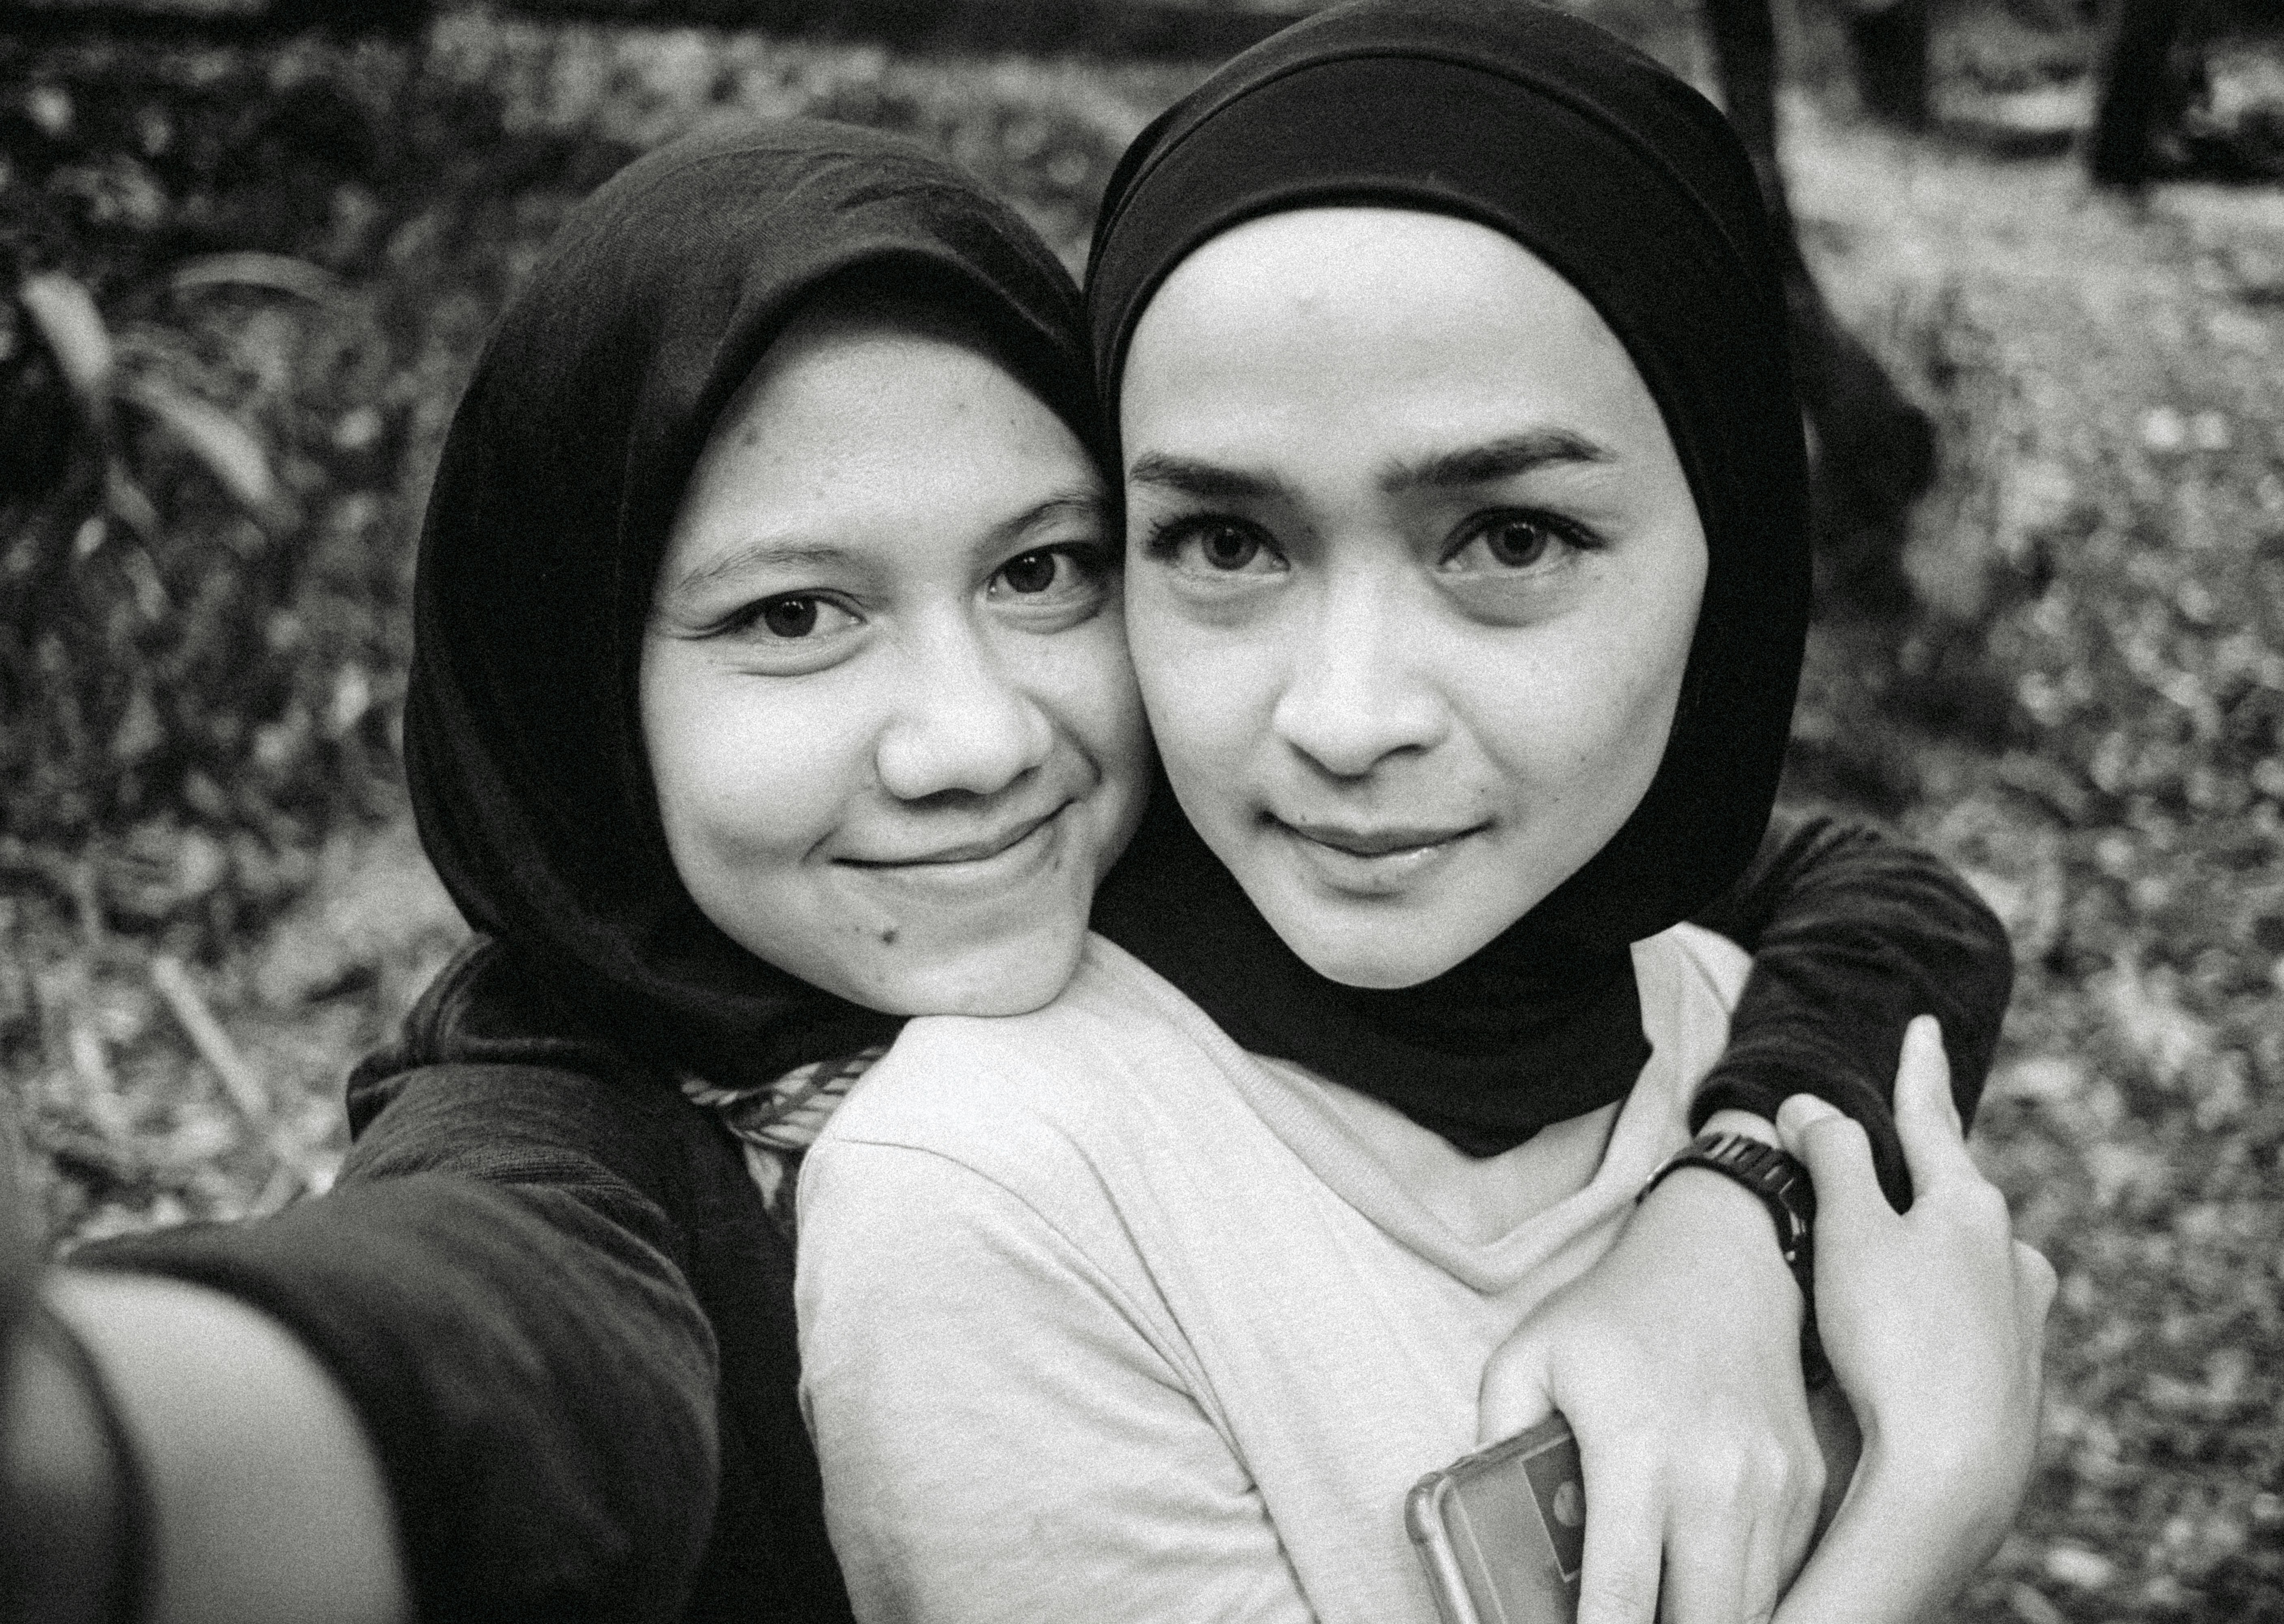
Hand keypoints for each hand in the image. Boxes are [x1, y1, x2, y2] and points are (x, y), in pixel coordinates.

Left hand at [1477, 1136, 1822, 1623]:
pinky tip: (1700, 1583)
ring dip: (1703, 1620)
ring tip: (1656, 1610)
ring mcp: (1773, 1486)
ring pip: (1751, 1611)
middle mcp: (1717, 1479)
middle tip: (1620, 1623)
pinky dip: (1745, 1596)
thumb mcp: (1528, 1358)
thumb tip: (1484, 1524)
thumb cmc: (1617, 1310)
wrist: (1722, 1254)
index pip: (1621, 1599)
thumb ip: (1493, 1441)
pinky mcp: (1806, 1487)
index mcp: (1638, 1453)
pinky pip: (1782, 1576)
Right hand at [1776, 1016, 2055, 1566]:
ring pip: (1961, 1265)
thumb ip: (1832, 1157)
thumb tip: (1809, 1104)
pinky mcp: (2015, 1380)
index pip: (1933, 1119)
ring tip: (1871, 1280)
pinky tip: (1899, 1346)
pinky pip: (1964, 1324)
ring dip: (1919, 1260)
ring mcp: (2022, 1320)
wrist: (1951, 1470)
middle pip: (1950, 1197)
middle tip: (1878, 1174)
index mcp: (1971, 1206)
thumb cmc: (1895, 1341)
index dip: (1918, 1070)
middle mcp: (2010, 1256)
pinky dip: (1928, 1318)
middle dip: (1913, 1183)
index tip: (1921, 1027)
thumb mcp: (1849, 1231)